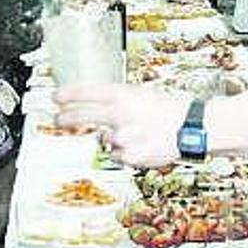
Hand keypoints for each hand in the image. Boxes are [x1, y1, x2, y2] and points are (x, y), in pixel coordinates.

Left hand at [54, 84, 184, 167]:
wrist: (190, 128)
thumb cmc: (169, 110)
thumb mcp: (142, 95)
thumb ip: (119, 100)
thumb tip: (98, 104)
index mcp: (123, 95)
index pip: (87, 91)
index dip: (68, 94)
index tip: (56, 97)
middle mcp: (119, 115)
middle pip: (82, 116)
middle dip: (66, 118)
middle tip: (58, 119)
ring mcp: (122, 136)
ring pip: (105, 140)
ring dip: (114, 139)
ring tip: (136, 134)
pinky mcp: (128, 156)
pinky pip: (119, 155)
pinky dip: (126, 151)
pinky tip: (142, 144)